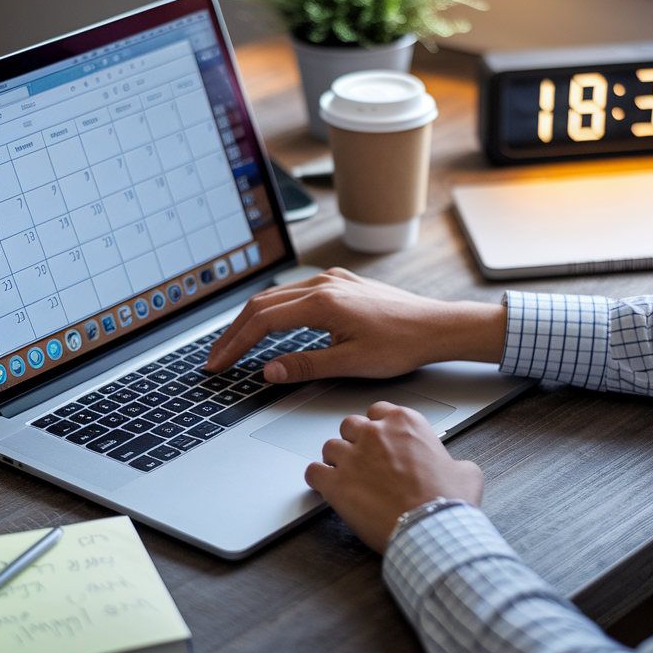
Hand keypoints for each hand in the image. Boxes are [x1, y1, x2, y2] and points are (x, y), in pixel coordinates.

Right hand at [205, 267, 505, 382]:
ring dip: (253, 320)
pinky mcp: (342, 284)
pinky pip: (297, 293)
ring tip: (236, 344)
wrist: (436, 327)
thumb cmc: (401, 344)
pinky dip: (275, 310)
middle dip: (235, 332)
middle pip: (262, 304)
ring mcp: (333, 280)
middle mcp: (323, 284)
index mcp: (322, 302)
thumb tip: (268, 371)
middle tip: (216, 358)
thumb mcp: (351, 363)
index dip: (235, 344)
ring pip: (278, 296)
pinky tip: (272, 325)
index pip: (262, 321)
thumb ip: (305, 366)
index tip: (218, 364)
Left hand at [304, 401, 483, 553]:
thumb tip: (456, 469)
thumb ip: (453, 461)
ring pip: (330, 447)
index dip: (378, 428)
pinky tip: (326, 487)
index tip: (381, 441)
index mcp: (406, 423)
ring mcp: (353, 456)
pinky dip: (318, 480)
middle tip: (364, 461)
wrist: (433, 529)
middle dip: (355, 442)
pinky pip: (313, 472)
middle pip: (351, 426)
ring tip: (346, 477)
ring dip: (336, 461)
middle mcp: (376, 433)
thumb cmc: (447, 502)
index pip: (379, 411)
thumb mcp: (466, 472)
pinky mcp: (336, 483)